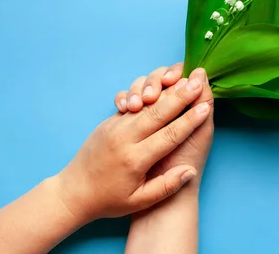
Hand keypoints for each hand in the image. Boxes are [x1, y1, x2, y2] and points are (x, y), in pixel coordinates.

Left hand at [53, 70, 209, 222]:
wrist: (72, 192)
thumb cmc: (108, 200)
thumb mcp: (138, 201)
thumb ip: (166, 186)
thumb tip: (189, 171)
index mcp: (135, 159)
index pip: (169, 135)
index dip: (190, 120)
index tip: (206, 107)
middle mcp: (124, 139)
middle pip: (158, 111)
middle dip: (181, 95)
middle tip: (198, 81)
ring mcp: (114, 127)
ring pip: (145, 103)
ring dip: (164, 88)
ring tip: (182, 77)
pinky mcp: (108, 122)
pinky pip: (131, 103)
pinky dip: (147, 92)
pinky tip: (161, 84)